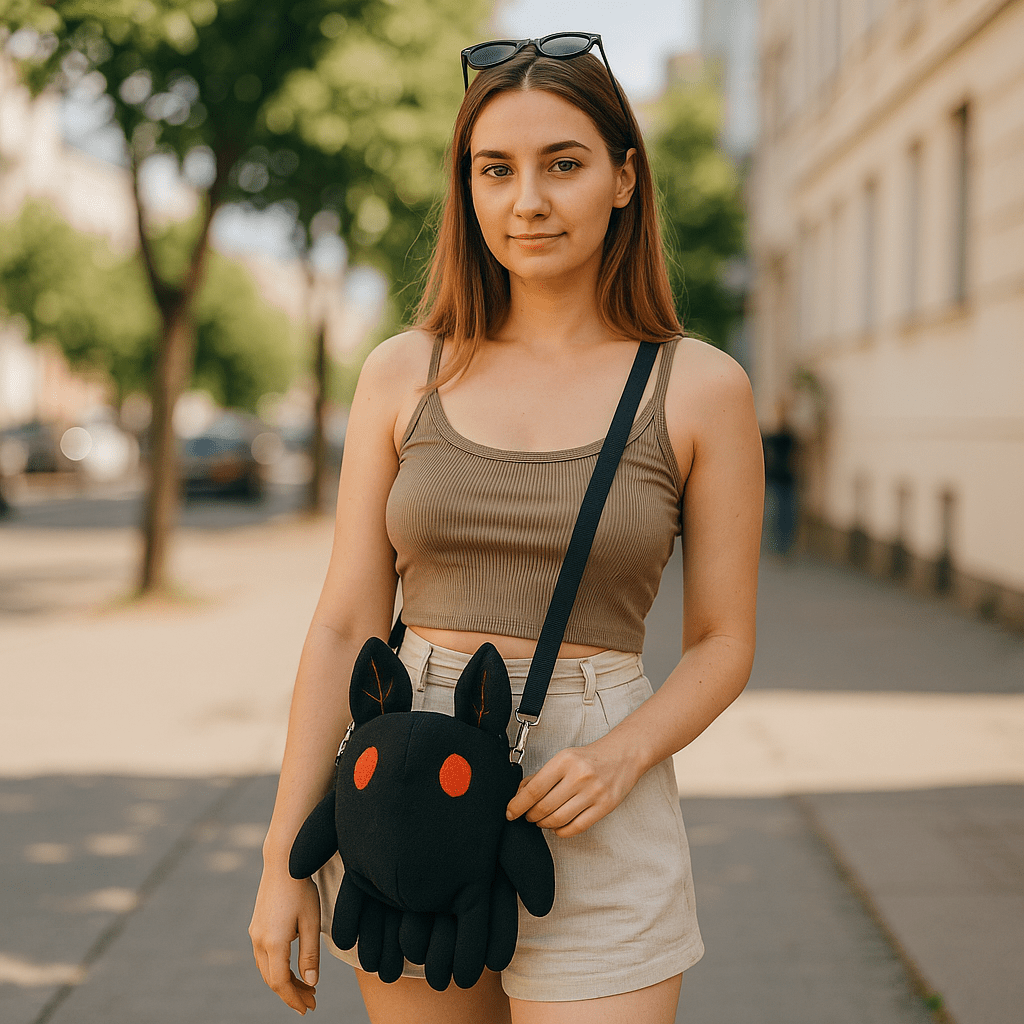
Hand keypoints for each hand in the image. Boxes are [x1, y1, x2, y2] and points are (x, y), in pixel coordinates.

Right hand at [249, 867, 320, 1014]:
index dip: (294, 999)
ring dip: (284, 981)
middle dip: (291, 993)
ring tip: (306, 986)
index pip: (281, 983)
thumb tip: (311, 983)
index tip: (309, 1008)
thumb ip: (311, 953)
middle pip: (272, 979)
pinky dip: (277, 968)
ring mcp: (255, 933)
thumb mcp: (311, 921)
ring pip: (266, 969)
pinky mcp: (256, 925)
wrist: (283, 862)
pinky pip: (264, 956)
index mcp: (273, 942)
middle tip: (312, 1000)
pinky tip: (292, 967)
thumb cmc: (301, 889)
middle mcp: (259, 940)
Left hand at [505, 737, 642, 837]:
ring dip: (544, 824)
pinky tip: (558, 827)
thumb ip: (541, 775)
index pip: (534, 789)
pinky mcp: (605, 806)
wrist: (624, 754)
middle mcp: (578, 776)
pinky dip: (562, 831)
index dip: (518, 804)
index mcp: (564, 761)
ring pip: (558, 819)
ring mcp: (593, 792)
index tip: (510, 812)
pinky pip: (576, 827)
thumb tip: (519, 794)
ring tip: (541, 821)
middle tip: (528, 816)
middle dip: (531, 816)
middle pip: (544, 807)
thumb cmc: (591, 757)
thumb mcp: (564, 758)